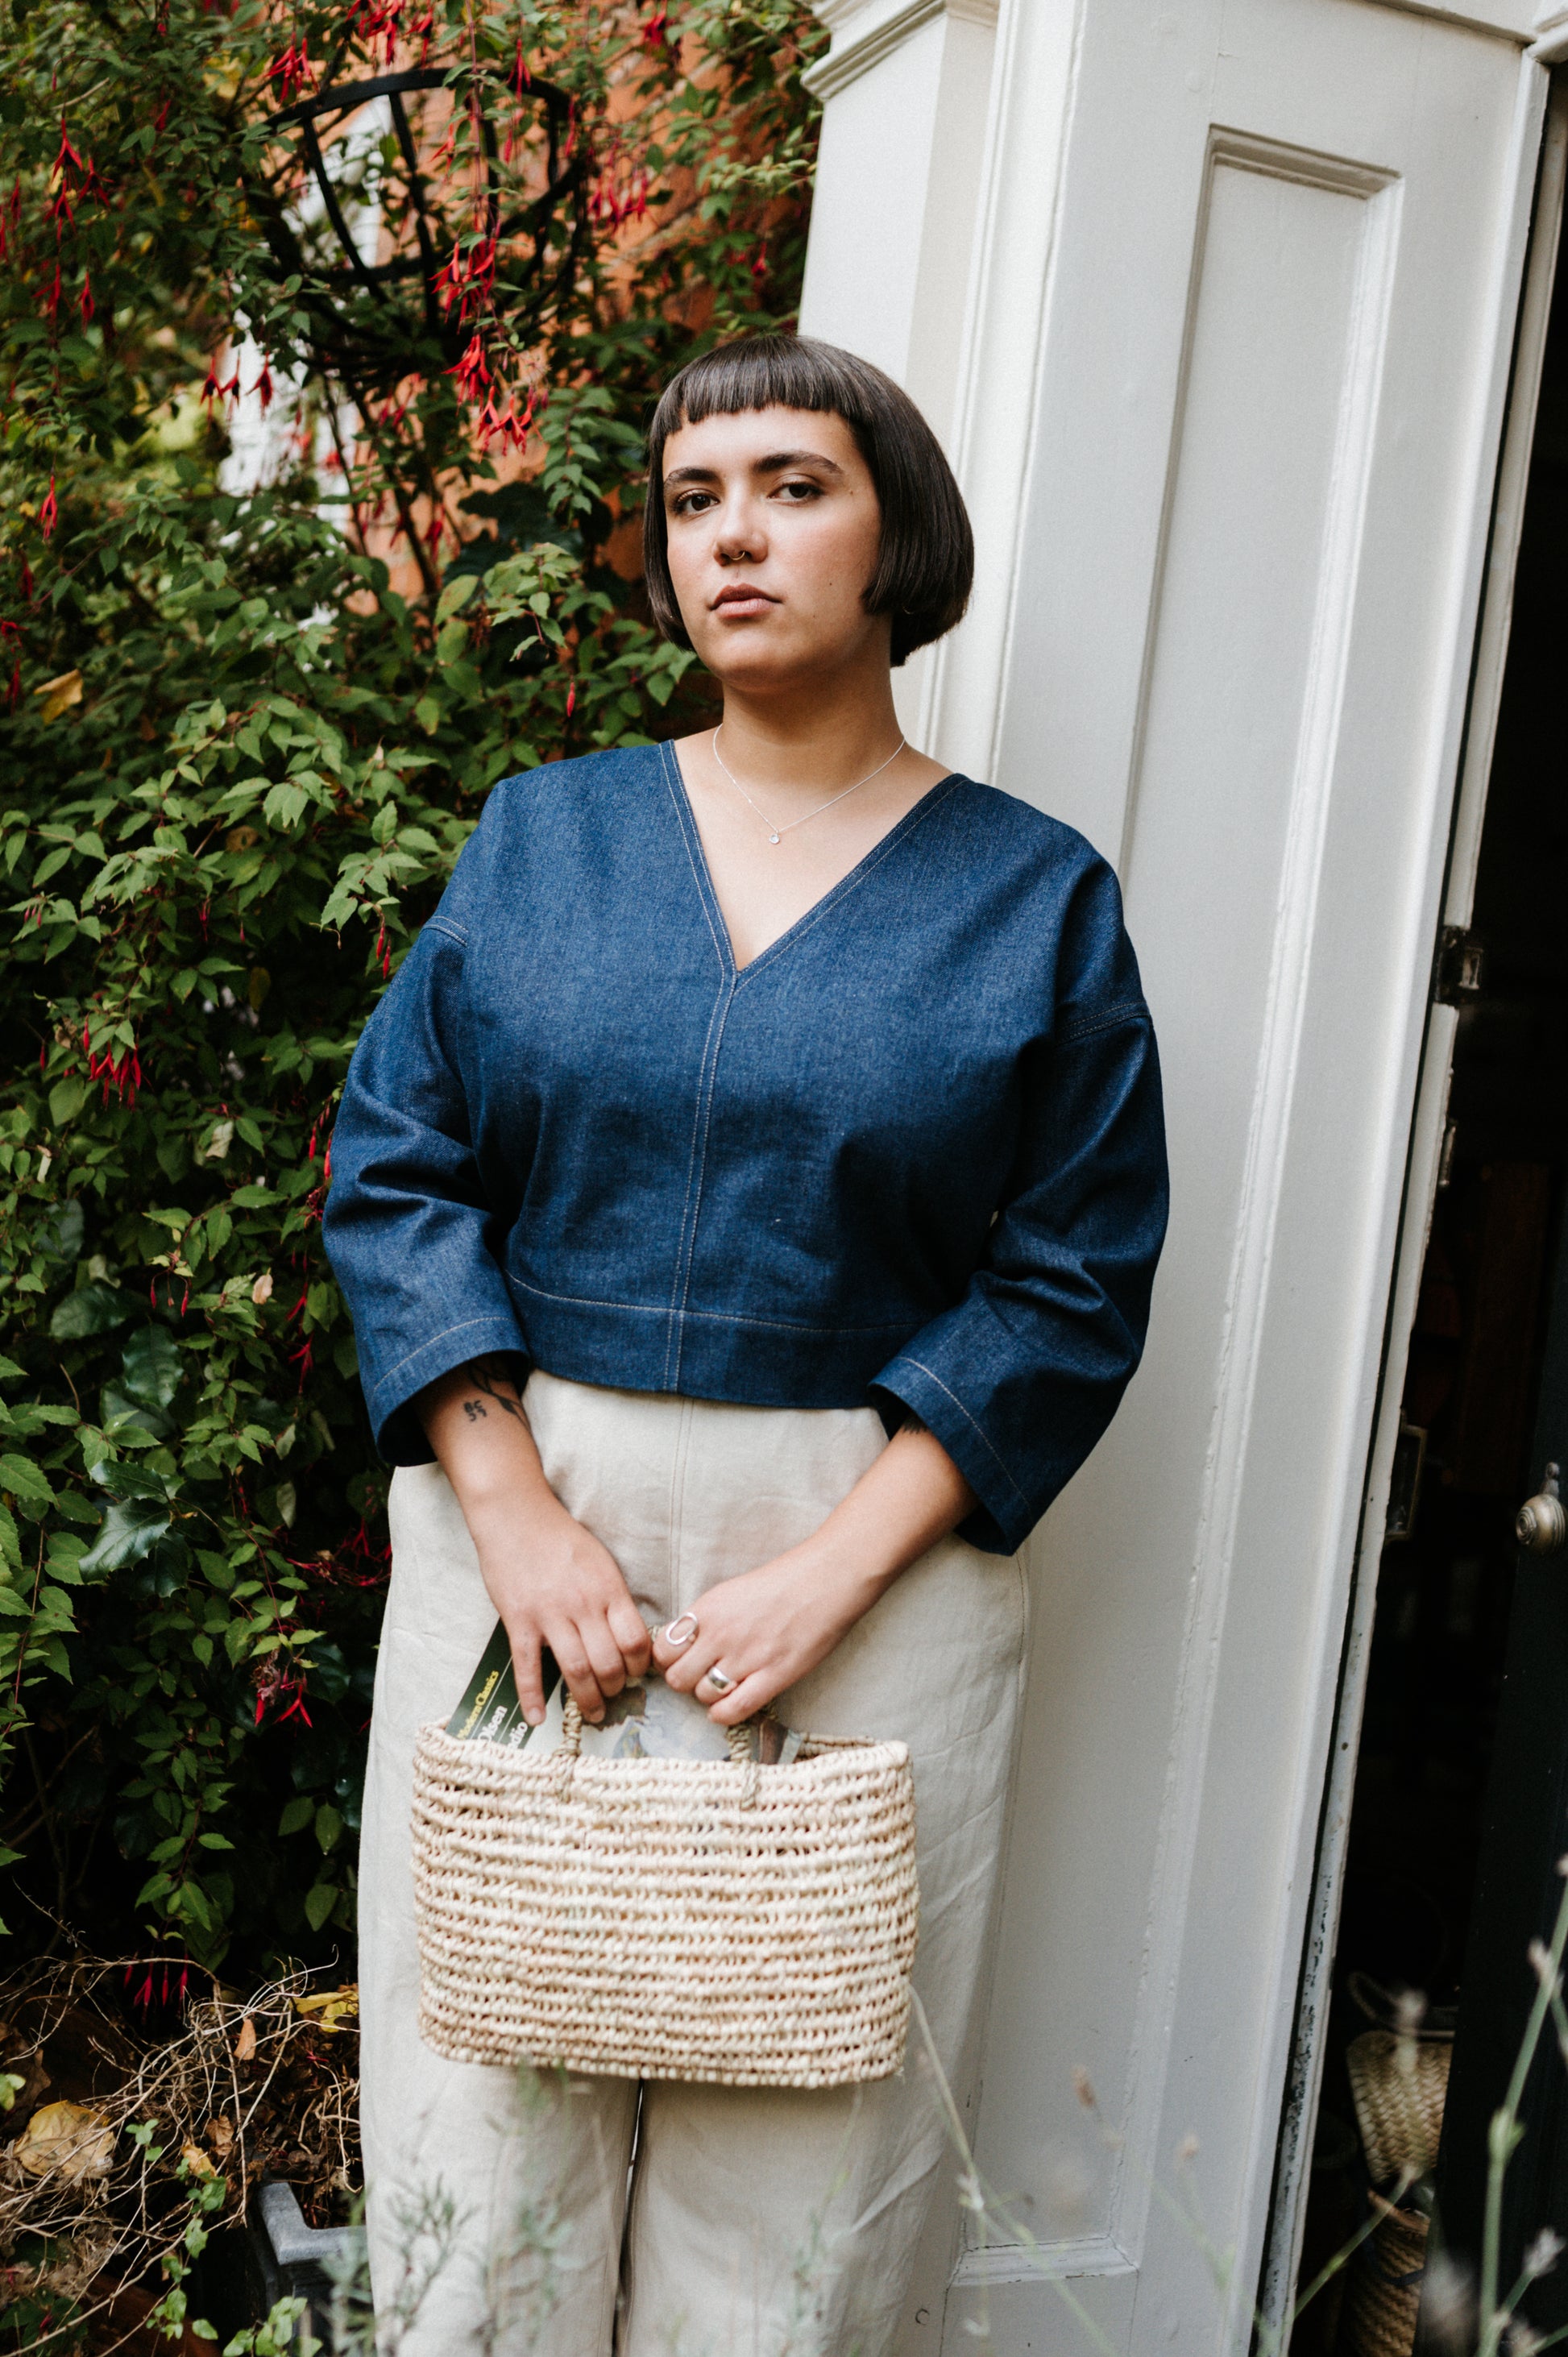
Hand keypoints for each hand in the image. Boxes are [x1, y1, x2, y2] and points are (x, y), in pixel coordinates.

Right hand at [470, 1494, 650, 1726]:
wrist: (516, 1516)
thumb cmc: (561, 1538)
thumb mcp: (601, 1562)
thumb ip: (614, 1598)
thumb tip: (628, 1635)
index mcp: (608, 1589)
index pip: (636, 1641)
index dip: (640, 1666)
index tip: (637, 1675)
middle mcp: (583, 1605)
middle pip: (608, 1662)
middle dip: (614, 1688)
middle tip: (613, 1696)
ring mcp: (549, 1615)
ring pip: (575, 1670)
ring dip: (587, 1699)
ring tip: (593, 1713)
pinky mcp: (519, 1621)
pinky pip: (528, 1667)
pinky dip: (531, 1697)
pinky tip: (537, 1718)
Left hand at [649, 1541, 873, 1725]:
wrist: (826, 1580)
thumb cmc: (782, 1582)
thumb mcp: (731, 1592)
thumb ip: (705, 1618)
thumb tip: (682, 1645)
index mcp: (708, 1609)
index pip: (663, 1649)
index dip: (668, 1660)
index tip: (680, 1660)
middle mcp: (721, 1634)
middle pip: (678, 1678)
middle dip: (685, 1681)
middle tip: (700, 1676)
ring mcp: (747, 1657)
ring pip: (703, 1695)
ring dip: (709, 1696)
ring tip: (723, 1686)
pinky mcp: (774, 1676)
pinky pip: (734, 1709)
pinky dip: (723, 1714)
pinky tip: (726, 1708)